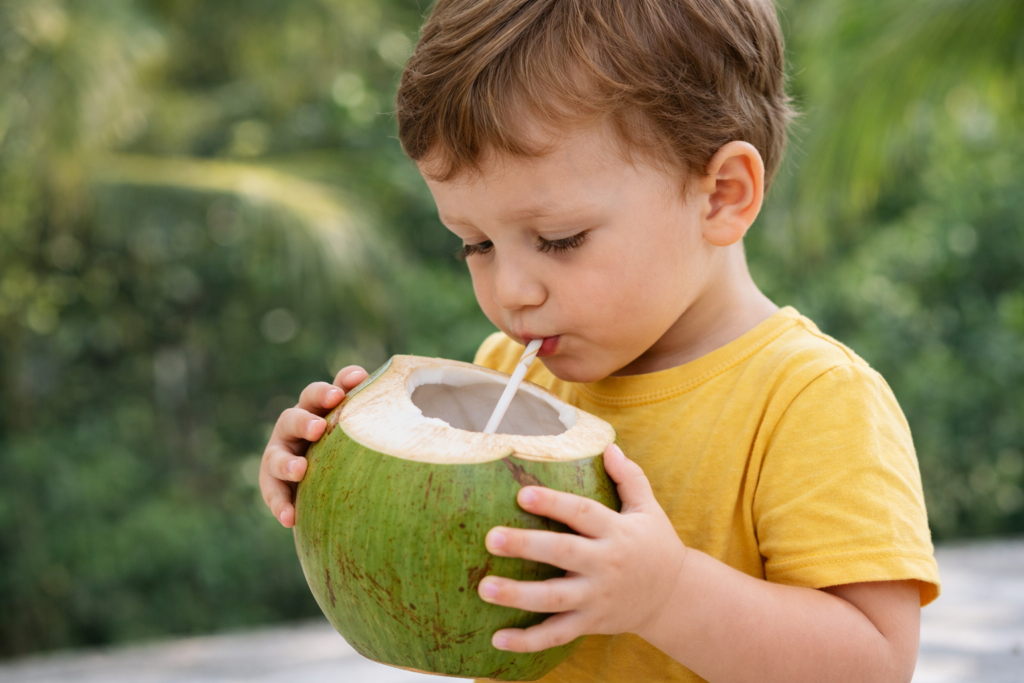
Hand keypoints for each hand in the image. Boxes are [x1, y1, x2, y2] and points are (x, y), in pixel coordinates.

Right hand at [260, 365, 367, 527]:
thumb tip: (425, 419)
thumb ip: (379, 424)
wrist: (332, 486)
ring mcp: (281, 452)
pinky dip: (280, 504)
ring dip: (286, 462)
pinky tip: (290, 518)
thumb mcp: (366, 436)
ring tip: (299, 471)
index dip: (338, 384)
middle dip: (305, 421)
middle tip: (318, 428)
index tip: (356, 381)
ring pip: (276, 455)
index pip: (325, 392)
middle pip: (294, 417)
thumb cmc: (355, 451)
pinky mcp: (274, 481)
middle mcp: (296, 427)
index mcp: (319, 409)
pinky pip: (273, 492)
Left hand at [478, 444, 686, 651]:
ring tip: (484, 587)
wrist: (675, 598)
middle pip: (562, 553)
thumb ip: (629, 477)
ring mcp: (596, 597)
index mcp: (616, 532)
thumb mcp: (648, 508)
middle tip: (491, 538)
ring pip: (554, 599)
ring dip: (517, 595)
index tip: (522, 494)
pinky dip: (527, 641)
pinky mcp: (590, 622)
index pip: (583, 513)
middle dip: (526, 546)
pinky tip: (497, 639)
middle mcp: (605, 565)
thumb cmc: (655, 545)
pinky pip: (556, 635)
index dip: (554, 503)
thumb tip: (609, 446)